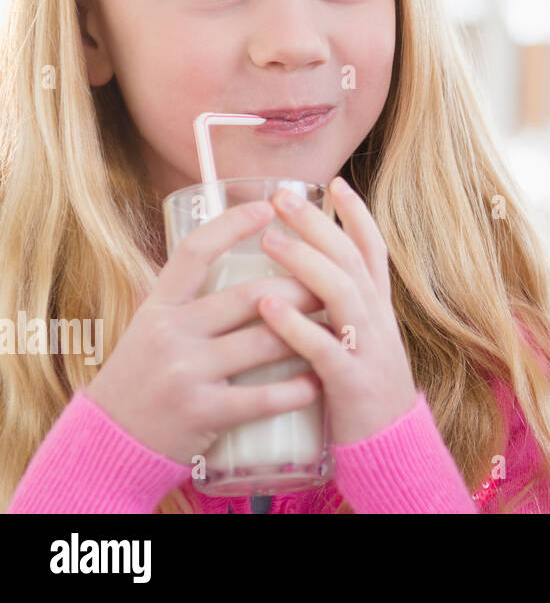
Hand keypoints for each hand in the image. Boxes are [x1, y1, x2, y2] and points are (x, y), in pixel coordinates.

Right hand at [85, 201, 326, 464]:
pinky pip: (263, 397)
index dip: (233, 225)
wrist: (108, 443)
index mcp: (158, 307)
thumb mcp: (150, 328)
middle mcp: (169, 334)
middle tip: (333, 283)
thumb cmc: (141, 379)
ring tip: (339, 328)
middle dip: (302, 286)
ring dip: (310, 335)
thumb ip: (186, 297)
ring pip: (264, 343)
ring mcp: (185, 374)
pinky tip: (318, 381)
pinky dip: (298, 389)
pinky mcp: (201, 414)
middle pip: (249, 295)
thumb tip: (228, 248)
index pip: (195, 251)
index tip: (269, 207)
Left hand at [258, 176, 417, 446]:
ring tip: (269, 240)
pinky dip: (295, 325)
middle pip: (351, 258)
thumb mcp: (362, 338)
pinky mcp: (351, 382)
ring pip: (341, 293)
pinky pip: (324, 348)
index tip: (334, 182)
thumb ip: (342, 307)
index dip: (356, 214)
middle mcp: (377, 319)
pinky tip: (268, 307)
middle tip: (282, 197)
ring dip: (304, 262)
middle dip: (318, 224)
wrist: (390, 447)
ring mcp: (367, 348)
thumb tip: (308, 273)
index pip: (372, 248)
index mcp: (379, 307)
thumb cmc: (363, 390)